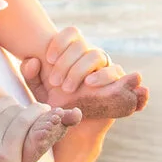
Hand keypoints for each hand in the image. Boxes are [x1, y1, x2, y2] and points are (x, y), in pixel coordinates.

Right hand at [0, 78, 51, 161]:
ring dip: (29, 116)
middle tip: (15, 128)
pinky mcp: (5, 154)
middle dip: (14, 111)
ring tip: (34, 122)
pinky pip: (27, 124)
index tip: (2, 107)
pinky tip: (47, 118)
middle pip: (5, 101)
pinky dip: (39, 117)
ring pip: (18, 112)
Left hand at [21, 29, 148, 120]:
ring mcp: (107, 71)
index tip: (49, 60)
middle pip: (85, 48)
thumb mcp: (39, 92)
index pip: (71, 34)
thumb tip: (32, 59)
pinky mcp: (120, 88)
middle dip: (70, 64)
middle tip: (59, 83)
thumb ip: (31, 75)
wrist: (72, 128)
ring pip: (102, 58)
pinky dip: (131, 82)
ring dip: (89, 70)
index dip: (60, 42)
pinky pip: (127, 79)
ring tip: (82, 86)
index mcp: (73, 53)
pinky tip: (115, 85)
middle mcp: (91, 58)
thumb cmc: (56, 105)